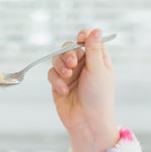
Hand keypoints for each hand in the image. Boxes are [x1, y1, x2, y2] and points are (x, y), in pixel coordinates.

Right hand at [47, 28, 118, 151]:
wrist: (87, 122)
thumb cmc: (99, 97)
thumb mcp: (98, 70)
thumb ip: (94, 49)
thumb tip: (97, 29)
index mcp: (97, 60)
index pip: (88, 40)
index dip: (83, 37)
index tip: (81, 39)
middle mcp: (83, 65)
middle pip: (70, 48)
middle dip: (69, 54)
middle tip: (73, 64)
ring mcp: (70, 75)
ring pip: (58, 59)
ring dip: (61, 66)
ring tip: (68, 77)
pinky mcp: (59, 85)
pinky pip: (51, 74)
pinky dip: (57, 81)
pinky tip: (64, 91)